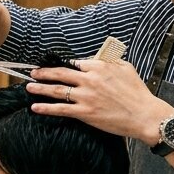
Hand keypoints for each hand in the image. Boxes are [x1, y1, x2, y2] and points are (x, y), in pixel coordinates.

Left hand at [26, 59, 173, 143]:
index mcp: (100, 66)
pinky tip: (35, 107)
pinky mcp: (85, 112)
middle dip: (44, 73)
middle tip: (33, 73)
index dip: (64, 65)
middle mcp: (90, 79)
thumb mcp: (126, 68)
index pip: (75, 63)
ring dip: (40, 88)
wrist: (144, 115)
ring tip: (29, 87)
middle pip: (61, 73)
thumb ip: (110, 61)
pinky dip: (46, 108)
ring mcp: (86, 96)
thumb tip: (98, 58)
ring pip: (57, 90)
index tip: (54, 67)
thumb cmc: (138, 92)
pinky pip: (61, 109)